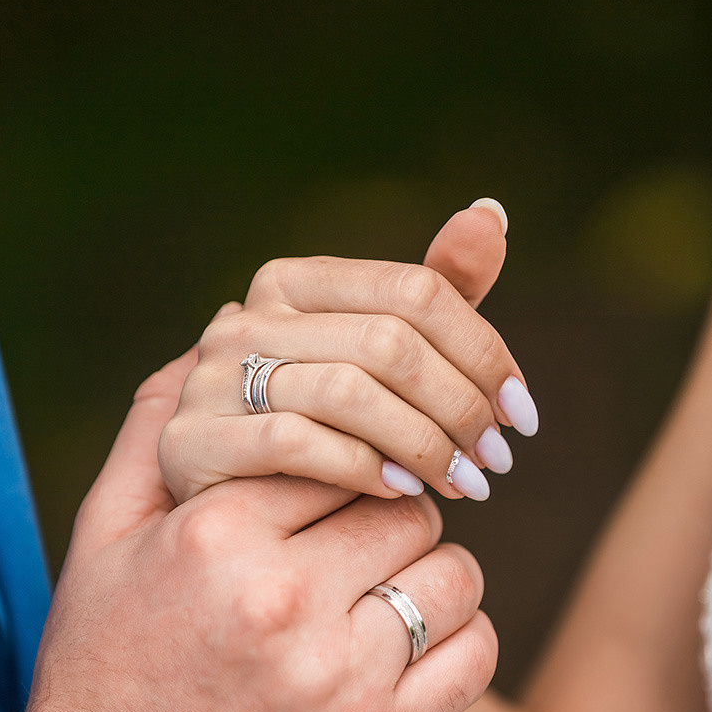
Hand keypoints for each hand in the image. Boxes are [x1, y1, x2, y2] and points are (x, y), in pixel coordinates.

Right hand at [20, 349, 496, 711]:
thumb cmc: (104, 666)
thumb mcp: (102, 540)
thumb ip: (151, 434)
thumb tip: (208, 342)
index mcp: (214, 531)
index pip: (340, 443)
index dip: (347, 460)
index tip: (341, 482)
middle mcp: (281, 596)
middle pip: (405, 499)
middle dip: (392, 508)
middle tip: (361, 539)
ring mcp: (336, 675)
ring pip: (452, 567)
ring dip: (429, 570)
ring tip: (382, 591)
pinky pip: (474, 651)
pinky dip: (458, 635)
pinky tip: (412, 641)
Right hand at [158, 202, 537, 506]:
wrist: (220, 497)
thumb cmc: (312, 424)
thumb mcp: (371, 356)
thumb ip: (430, 294)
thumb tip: (490, 214)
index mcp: (293, 281)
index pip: (415, 291)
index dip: (484, 350)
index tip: (520, 411)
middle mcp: (248, 316)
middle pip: (389, 342)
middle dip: (461, 405)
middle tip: (497, 458)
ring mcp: (212, 375)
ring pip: (348, 391)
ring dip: (424, 443)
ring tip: (465, 481)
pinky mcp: (191, 438)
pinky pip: (296, 442)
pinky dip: (363, 468)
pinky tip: (402, 491)